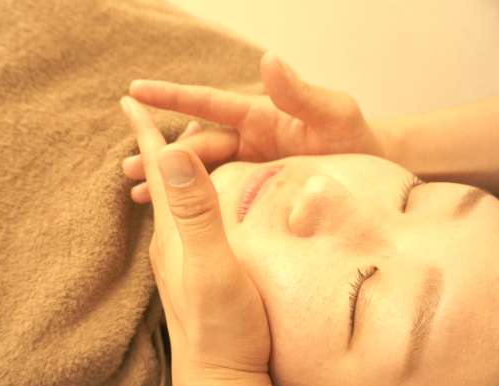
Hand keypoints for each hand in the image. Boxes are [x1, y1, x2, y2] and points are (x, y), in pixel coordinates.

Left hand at [120, 96, 280, 385]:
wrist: (221, 380)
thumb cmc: (223, 329)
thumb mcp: (214, 267)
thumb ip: (196, 213)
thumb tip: (173, 156)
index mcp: (174, 230)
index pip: (159, 169)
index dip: (147, 132)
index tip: (128, 99)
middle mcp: (171, 240)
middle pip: (163, 180)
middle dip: (159, 143)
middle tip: (154, 114)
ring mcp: (182, 258)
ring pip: (172, 200)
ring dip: (170, 170)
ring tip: (170, 150)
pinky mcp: (196, 272)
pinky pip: (186, 221)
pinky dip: (186, 197)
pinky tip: (193, 204)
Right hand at [122, 51, 383, 202]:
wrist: (368, 177)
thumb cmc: (354, 141)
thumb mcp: (333, 114)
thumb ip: (301, 93)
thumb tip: (268, 59)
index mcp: (258, 116)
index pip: (208, 104)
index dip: (172, 97)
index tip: (135, 90)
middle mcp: (246, 139)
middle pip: (195, 146)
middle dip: (162, 155)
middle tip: (130, 168)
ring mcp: (246, 167)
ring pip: (198, 172)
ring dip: (167, 180)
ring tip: (136, 192)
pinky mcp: (250, 194)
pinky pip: (214, 195)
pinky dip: (190, 202)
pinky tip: (168, 214)